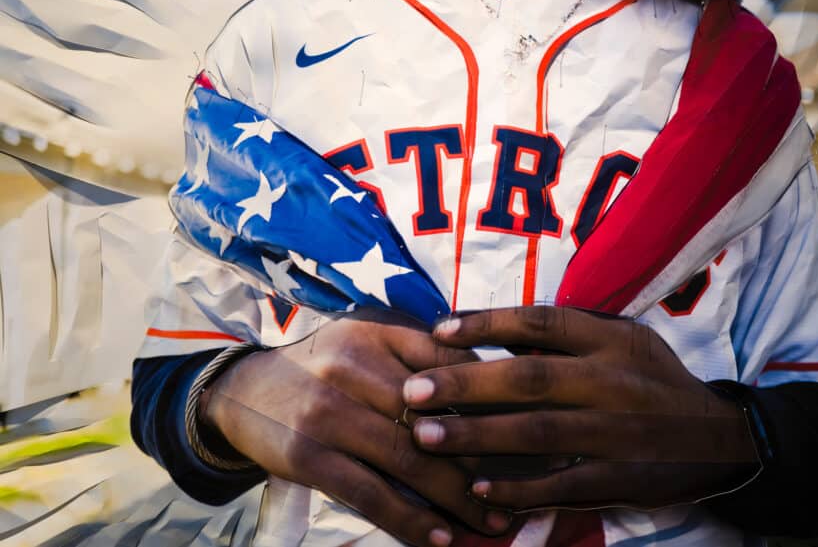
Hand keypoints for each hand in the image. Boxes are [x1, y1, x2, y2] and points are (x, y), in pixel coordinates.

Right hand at [199, 308, 512, 546]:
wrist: (242, 392)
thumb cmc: (323, 367)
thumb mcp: (367, 343)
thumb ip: (421, 354)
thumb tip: (494, 383)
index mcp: (377, 334)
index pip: (450, 362)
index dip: (495, 397)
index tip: (532, 427)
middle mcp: (353, 366)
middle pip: (436, 419)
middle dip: (485, 459)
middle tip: (521, 489)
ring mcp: (328, 412)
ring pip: (408, 460)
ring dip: (456, 499)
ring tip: (490, 525)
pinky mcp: (308, 455)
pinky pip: (369, 493)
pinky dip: (409, 520)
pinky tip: (439, 538)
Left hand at [402, 306, 758, 511]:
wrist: (720, 437)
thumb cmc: (655, 380)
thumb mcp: (625, 340)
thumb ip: (570, 334)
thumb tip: (495, 331)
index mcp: (612, 340)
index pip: (543, 325)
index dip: (488, 325)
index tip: (438, 329)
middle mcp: (613, 382)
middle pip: (530, 379)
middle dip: (466, 385)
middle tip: (414, 392)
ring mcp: (617, 434)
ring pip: (537, 434)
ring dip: (477, 436)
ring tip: (425, 436)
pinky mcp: (620, 479)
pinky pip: (560, 485)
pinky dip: (518, 489)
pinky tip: (477, 489)